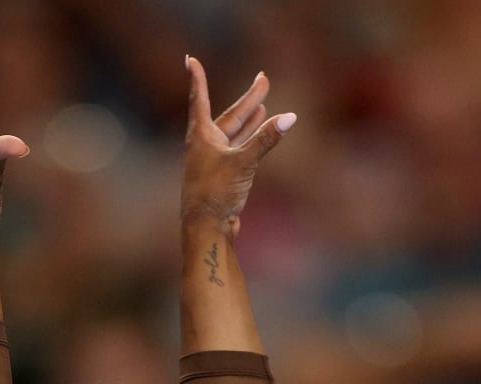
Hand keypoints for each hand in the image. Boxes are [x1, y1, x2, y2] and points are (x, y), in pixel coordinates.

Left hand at [181, 56, 293, 233]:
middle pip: (229, 115)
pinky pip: (239, 149)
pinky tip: (260, 130)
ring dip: (250, 118)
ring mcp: (214, 160)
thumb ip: (266, 139)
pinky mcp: (223, 175)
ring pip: (235, 132)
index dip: (196, 79)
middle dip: (247, 98)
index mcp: (201, 136)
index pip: (199, 99)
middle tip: (263, 78)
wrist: (206, 228)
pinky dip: (251, 138)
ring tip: (264, 102)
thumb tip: (290, 117)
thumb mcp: (243, 162)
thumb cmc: (216, 193)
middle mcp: (205, 144)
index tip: (190, 60)